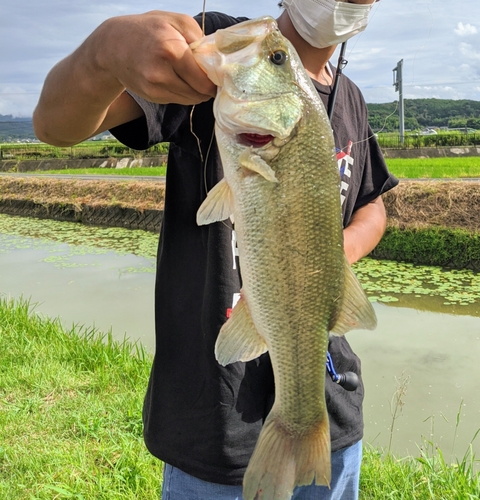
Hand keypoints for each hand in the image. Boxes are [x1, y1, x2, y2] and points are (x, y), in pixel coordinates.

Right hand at [93, 11, 216, 104]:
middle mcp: (162, 73)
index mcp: (171, 50)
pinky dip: (182, 93)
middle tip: (205, 76)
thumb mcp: (176, 21)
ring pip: (190, 99)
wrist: (113, 46)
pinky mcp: (152, 97)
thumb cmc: (148, 30)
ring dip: (195, 91)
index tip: (216, 75)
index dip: (213, 80)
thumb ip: (199, 39)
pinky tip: (176, 79)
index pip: (204, 80)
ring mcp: (155, 88)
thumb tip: (215, 61)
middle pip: (199, 93)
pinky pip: (178, 100)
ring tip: (190, 76)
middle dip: (206, 87)